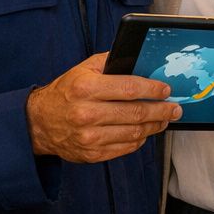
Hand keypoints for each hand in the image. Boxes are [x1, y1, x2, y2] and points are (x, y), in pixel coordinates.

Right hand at [25, 52, 181, 162]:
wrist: (39, 123)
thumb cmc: (66, 92)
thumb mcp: (83, 69)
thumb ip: (110, 62)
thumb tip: (140, 59)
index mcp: (86, 88)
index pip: (130, 88)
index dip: (153, 89)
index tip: (165, 90)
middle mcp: (87, 113)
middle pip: (136, 113)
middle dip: (162, 110)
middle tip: (175, 108)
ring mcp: (89, 137)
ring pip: (134, 132)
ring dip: (155, 126)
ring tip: (164, 119)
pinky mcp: (91, 154)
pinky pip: (125, 148)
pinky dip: (139, 140)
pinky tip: (145, 132)